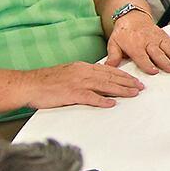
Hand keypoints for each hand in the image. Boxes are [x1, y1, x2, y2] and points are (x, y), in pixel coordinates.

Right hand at [25, 62, 143, 108]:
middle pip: (110, 77)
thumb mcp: (68, 72)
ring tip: (133, 94)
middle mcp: (82, 72)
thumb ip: (83, 75)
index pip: (108, 70)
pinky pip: (90, 97)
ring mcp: (77, 83)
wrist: (29, 85)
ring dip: (121, 90)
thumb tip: (97, 79)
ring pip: (105, 86)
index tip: (134, 80)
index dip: (123, 75)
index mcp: (82, 67)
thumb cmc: (46, 81)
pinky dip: (102, 100)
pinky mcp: (71, 94)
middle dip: (127, 82)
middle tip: (140, 87)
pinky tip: (112, 103)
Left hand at [105, 16, 169, 74]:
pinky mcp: (166, 37)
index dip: (148, 64)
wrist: (132, 16)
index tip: (154, 71)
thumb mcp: (113, 43)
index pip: (142, 56)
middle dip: (166, 62)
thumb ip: (112, 56)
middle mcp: (148, 42)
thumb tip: (108, 68)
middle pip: (158, 53)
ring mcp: (159, 39)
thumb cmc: (123, 33)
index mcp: (135, 45)